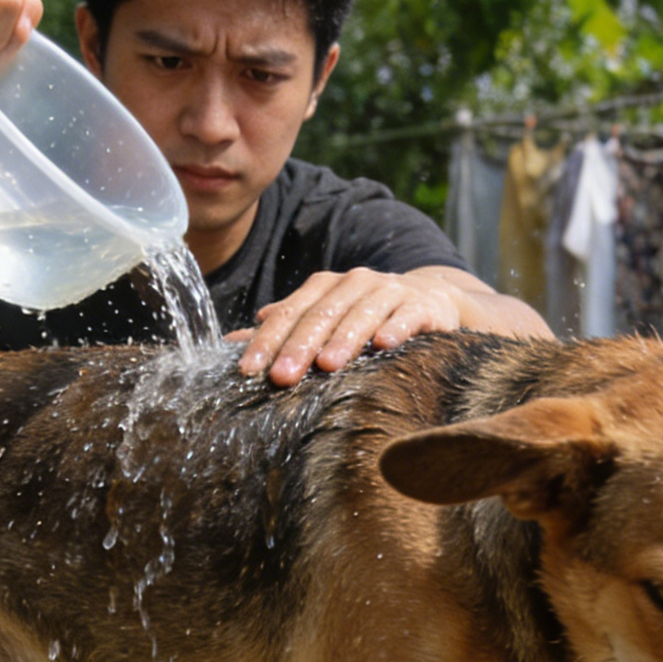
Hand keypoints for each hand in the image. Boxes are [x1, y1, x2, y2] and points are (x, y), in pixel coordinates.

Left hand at [230, 266, 550, 386]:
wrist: (431, 300)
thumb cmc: (365, 318)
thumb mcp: (323, 320)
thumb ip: (283, 330)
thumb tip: (231, 344)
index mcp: (324, 288)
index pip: (289, 314)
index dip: (266, 342)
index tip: (248, 371)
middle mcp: (354, 283)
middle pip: (321, 315)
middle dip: (299, 347)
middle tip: (281, 378)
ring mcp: (390, 291)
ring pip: (361, 313)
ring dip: (343, 339)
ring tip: (328, 365)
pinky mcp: (424, 305)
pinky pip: (408, 315)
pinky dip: (396, 327)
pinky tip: (384, 345)